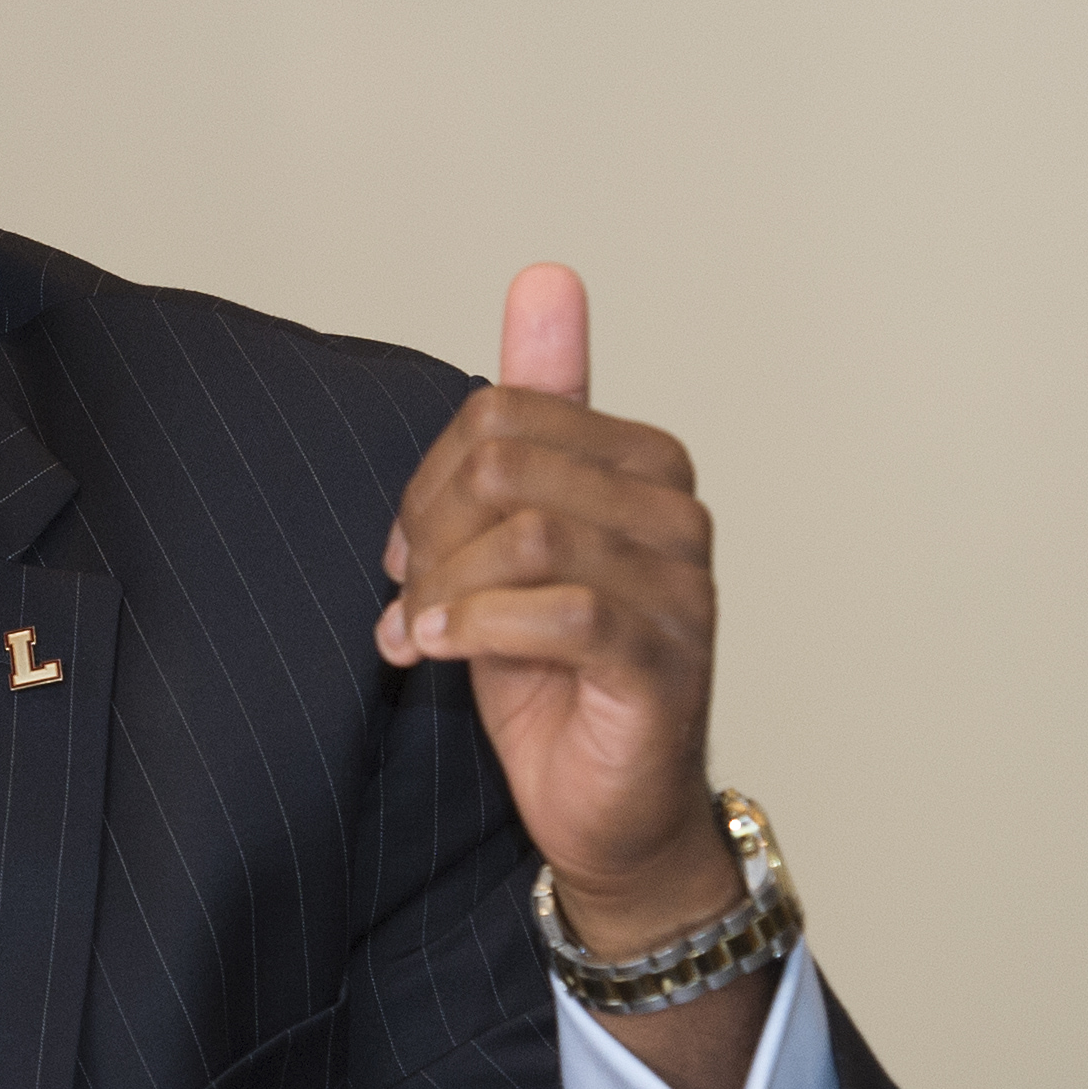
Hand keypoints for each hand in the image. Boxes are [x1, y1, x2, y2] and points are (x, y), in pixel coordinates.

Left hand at [379, 266, 769, 1088]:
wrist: (605, 811)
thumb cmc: (557, 676)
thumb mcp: (519, 532)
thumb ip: (534, 414)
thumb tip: (547, 276)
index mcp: (645, 464)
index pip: (502, 415)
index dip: (428, 483)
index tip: (406, 554)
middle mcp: (677, 512)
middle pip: (505, 464)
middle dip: (430, 535)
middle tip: (409, 603)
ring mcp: (681, 586)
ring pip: (523, 532)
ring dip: (442, 591)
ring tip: (419, 638)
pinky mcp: (662, 658)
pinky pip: (554, 608)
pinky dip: (473, 629)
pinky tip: (440, 655)